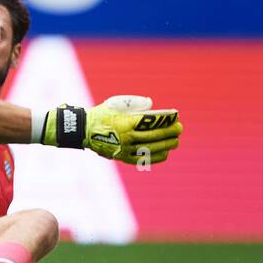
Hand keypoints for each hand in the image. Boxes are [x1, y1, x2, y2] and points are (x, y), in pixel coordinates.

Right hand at [42, 95, 181, 164]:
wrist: (82, 130)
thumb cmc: (101, 114)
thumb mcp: (115, 103)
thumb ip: (134, 103)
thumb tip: (151, 105)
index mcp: (125, 122)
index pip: (151, 121)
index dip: (165, 119)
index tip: (175, 116)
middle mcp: (126, 137)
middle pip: (154, 136)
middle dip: (169, 132)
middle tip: (179, 129)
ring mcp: (124, 149)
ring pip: (151, 148)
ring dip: (166, 144)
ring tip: (175, 141)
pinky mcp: (122, 157)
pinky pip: (143, 159)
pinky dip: (155, 156)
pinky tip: (165, 153)